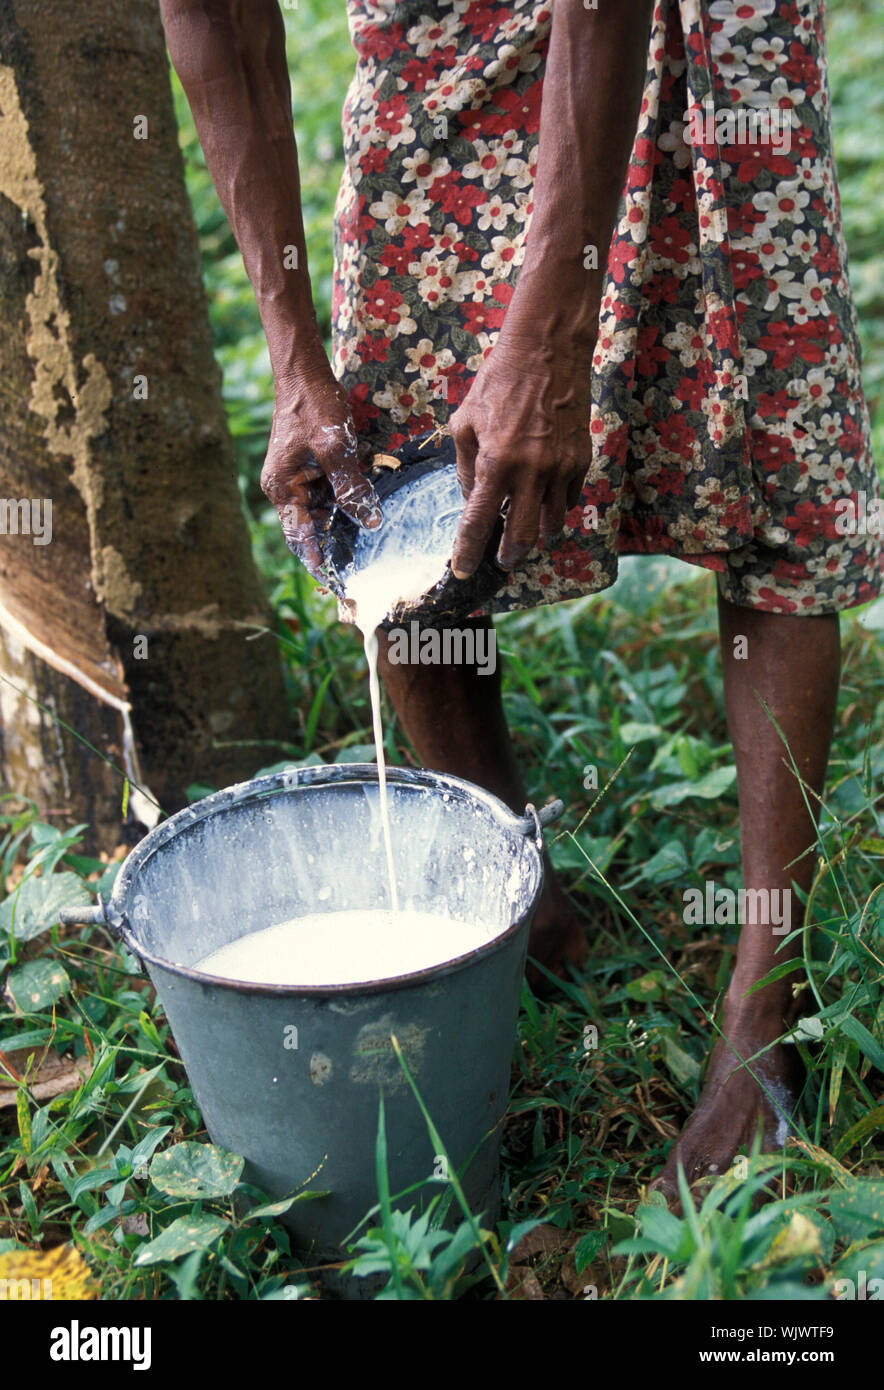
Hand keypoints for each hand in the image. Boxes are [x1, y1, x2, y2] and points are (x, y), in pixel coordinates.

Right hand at [261, 350, 380, 574]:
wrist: (303, 372)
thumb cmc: (313, 405)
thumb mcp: (335, 447)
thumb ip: (351, 486)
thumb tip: (368, 521)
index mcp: (283, 488)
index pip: (300, 536)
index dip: (318, 560)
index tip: (337, 581)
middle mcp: (285, 489)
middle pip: (311, 529)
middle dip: (334, 546)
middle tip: (363, 567)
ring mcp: (296, 480)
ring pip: (322, 513)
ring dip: (342, 525)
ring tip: (369, 546)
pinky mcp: (308, 470)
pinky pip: (327, 496)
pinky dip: (344, 504)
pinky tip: (366, 512)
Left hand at [448, 334, 591, 578]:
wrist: (547, 352)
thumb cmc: (499, 383)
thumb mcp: (465, 422)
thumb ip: (467, 468)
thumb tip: (474, 502)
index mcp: (495, 462)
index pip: (479, 523)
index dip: (468, 552)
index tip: (463, 571)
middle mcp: (530, 471)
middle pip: (522, 538)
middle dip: (509, 556)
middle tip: (501, 559)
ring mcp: (560, 468)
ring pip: (551, 524)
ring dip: (535, 532)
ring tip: (523, 526)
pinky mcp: (580, 461)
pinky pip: (567, 500)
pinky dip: (553, 507)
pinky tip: (542, 497)